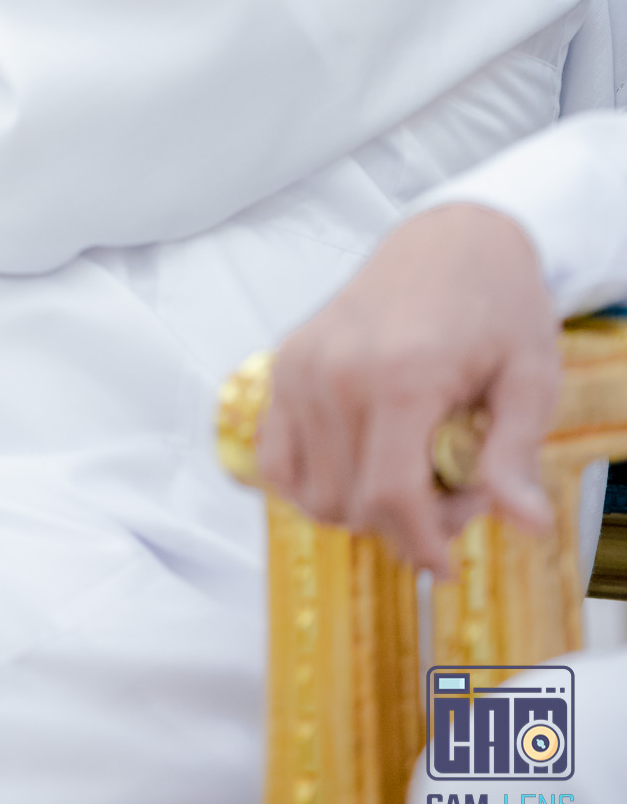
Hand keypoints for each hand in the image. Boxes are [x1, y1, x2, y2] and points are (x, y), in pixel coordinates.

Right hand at [255, 202, 559, 573]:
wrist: (449, 238)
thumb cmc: (495, 304)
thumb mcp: (529, 376)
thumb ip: (515, 454)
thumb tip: (527, 525)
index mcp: (400, 375)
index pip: (389, 496)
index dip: (420, 544)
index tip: (447, 564)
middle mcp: (336, 371)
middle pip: (348, 502)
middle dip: (402, 526)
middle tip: (452, 495)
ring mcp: (300, 367)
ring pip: (309, 491)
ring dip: (357, 508)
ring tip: (410, 477)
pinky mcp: (282, 364)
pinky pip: (274, 458)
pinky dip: (309, 483)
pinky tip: (359, 469)